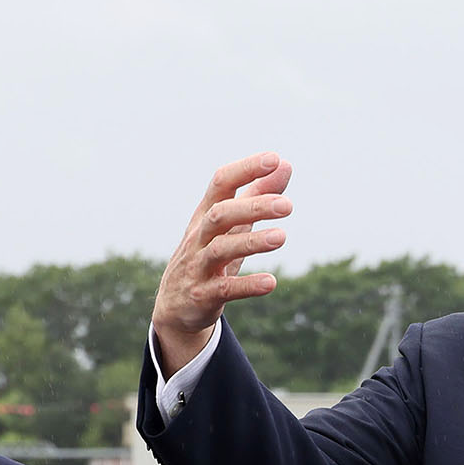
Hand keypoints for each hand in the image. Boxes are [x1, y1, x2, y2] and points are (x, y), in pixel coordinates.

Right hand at [151, 152, 293, 373]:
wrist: (175, 306)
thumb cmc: (209, 256)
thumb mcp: (233, 226)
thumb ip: (257, 195)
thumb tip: (285, 164)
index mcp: (206, 215)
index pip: (221, 184)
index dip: (244, 169)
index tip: (273, 159)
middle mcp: (198, 237)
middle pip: (220, 215)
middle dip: (253, 207)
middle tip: (288, 205)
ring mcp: (197, 266)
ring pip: (220, 249)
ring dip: (252, 242)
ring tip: (282, 237)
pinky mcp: (201, 295)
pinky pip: (224, 288)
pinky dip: (247, 285)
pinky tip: (271, 282)